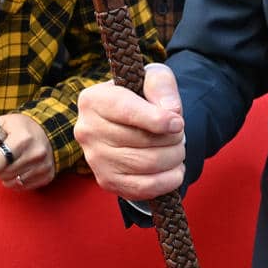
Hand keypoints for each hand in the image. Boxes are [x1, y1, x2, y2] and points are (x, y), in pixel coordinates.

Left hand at [0, 112, 55, 188]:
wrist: (48, 132)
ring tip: (14, 161)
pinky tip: (22, 167)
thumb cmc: (19, 128)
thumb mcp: (0, 125)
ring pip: (11, 183)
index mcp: (23, 138)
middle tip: (5, 155)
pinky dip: (18, 180)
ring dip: (7, 174)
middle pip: (1, 174)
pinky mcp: (47, 176)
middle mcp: (36, 154)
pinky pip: (21, 187)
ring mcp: (43, 166)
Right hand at [75, 63, 186, 199]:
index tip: (178, 123)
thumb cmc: (142, 97)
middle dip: (173, 139)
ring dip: (174, 158)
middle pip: (141, 140)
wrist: (131, 124)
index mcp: (93, 100)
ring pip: (146, 164)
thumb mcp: (153, 78)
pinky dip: (168, 180)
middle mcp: (87, 130)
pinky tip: (175, 169)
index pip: (126, 110)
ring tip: (178, 149)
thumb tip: (172, 112)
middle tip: (180, 134)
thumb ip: (162, 85)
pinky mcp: (106, 181)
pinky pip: (144, 188)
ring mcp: (94, 159)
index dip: (157, 119)